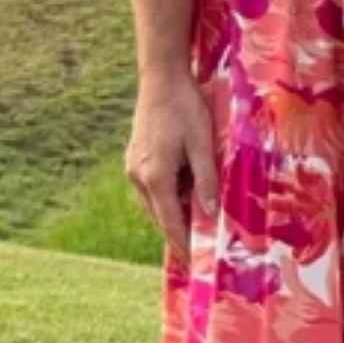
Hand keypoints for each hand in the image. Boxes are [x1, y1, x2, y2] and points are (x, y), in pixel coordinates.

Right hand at [125, 71, 217, 258]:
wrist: (161, 80)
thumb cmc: (186, 108)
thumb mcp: (203, 144)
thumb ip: (206, 179)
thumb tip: (210, 213)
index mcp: (155, 177)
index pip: (170, 221)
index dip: (183, 243)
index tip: (194, 263)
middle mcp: (138, 177)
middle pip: (160, 216)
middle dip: (178, 233)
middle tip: (198, 251)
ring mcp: (133, 168)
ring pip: (155, 203)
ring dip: (173, 215)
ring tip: (195, 227)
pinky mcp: (134, 159)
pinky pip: (152, 188)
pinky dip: (167, 198)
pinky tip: (184, 197)